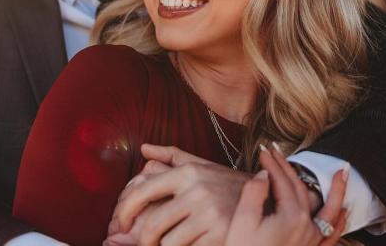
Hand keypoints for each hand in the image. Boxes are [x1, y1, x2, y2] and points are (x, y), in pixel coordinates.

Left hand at [108, 144, 250, 245]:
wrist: (267, 197)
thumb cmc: (226, 183)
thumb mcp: (200, 164)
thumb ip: (170, 155)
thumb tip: (144, 149)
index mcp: (187, 173)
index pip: (143, 191)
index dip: (124, 210)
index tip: (118, 223)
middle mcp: (197, 191)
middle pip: (153, 224)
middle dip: (142, 240)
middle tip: (141, 244)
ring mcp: (211, 215)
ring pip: (169, 243)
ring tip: (170, 242)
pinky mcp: (223, 235)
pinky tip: (188, 245)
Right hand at [224, 145, 348, 245]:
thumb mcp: (242, 221)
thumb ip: (254, 193)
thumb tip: (265, 174)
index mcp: (290, 216)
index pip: (282, 181)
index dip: (271, 164)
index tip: (262, 151)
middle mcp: (306, 227)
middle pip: (300, 190)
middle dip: (288, 168)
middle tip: (277, 151)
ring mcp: (311, 241)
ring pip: (328, 211)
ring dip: (336, 190)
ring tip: (343, 173)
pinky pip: (332, 236)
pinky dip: (341, 222)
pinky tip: (345, 211)